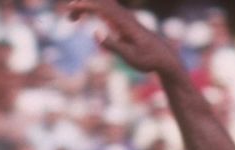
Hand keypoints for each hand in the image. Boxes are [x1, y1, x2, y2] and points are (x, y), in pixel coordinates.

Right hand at [64, 0, 181, 77]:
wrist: (165, 57)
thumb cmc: (149, 59)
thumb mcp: (131, 57)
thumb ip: (113, 45)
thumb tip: (96, 32)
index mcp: (125, 23)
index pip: (103, 7)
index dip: (86, 5)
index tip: (71, 9)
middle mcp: (124, 17)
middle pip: (101, 2)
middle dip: (83, 5)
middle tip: (69, 17)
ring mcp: (124, 18)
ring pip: (102, 4)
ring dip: (86, 7)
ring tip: (72, 18)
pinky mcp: (123, 23)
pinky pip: (105, 10)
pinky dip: (92, 10)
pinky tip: (83, 18)